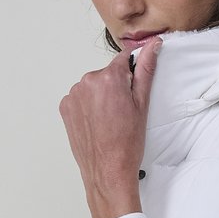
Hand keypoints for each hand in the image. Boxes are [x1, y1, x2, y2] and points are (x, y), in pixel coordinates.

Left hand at [59, 37, 161, 217]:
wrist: (107, 172)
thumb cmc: (126, 144)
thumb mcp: (142, 105)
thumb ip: (146, 70)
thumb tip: (152, 46)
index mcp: (108, 78)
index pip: (124, 58)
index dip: (132, 71)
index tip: (134, 85)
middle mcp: (87, 82)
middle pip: (107, 74)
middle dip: (116, 87)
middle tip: (123, 112)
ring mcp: (73, 95)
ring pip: (93, 86)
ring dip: (101, 97)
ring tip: (110, 121)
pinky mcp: (66, 108)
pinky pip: (80, 98)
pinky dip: (88, 107)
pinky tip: (97, 123)